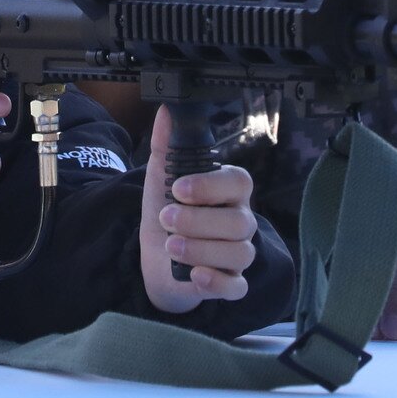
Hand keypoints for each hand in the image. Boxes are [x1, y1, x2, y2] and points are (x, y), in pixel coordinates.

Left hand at [140, 106, 259, 312]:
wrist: (156, 255)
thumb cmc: (167, 211)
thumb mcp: (161, 179)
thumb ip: (166, 146)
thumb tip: (165, 110)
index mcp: (228, 191)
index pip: (239, 182)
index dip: (210, 186)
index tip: (178, 188)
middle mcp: (240, 221)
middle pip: (239, 222)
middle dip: (199, 221)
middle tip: (167, 219)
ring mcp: (238, 253)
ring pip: (238, 253)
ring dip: (200, 250)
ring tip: (170, 245)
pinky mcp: (230, 282)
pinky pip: (237, 287)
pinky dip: (217, 283)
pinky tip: (196, 276)